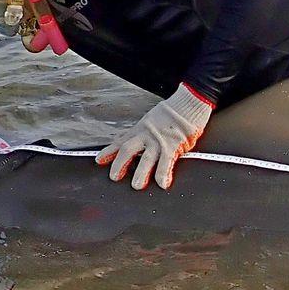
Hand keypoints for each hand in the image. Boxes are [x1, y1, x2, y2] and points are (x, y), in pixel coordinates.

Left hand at [96, 84, 213, 189]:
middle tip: (114, 177)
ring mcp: (160, 141)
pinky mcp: (174, 145)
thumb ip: (141, 131)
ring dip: (140, 173)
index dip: (109, 151)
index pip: (121, 141)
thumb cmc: (173, 111)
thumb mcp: (151, 119)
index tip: (99, 160)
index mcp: (141, 128)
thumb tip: (130, 139)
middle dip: (119, 164)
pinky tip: (162, 184)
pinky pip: (166, 163)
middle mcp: (147, 135)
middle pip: (128, 149)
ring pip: (146, 159)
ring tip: (137, 186)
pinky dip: (163, 174)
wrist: (189, 103)